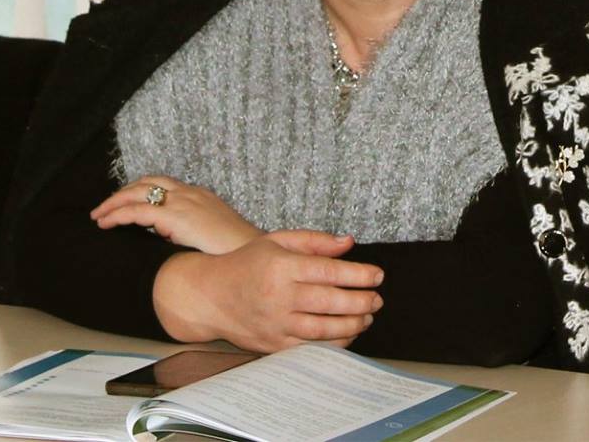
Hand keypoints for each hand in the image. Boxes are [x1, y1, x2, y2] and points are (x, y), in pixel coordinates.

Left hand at [94, 176, 260, 254]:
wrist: (251, 252)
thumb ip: (193, 232)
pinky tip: (107, 223)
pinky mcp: (174, 217)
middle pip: (146, 183)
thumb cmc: (236, 251)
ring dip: (114, 202)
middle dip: (121, 193)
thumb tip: (172, 241)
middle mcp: (188, 193)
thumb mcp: (213, 235)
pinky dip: (118, 215)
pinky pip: (137, 212)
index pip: (162, 184)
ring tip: (99, 215)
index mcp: (198, 196)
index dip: (139, 190)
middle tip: (104, 208)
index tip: (125, 202)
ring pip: (137, 193)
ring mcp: (182, 202)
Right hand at [152, 229, 383, 352]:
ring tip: (367, 316)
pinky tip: (347, 334)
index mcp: (281, 266)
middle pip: (330, 302)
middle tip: (377, 299)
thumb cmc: (247, 264)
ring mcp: (275, 323)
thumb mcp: (277, 241)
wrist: (211, 295)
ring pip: (323, 329)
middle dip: (361, 302)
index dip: (358, 274)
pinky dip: (333, 343)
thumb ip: (315, 241)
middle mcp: (278, 296)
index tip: (377, 275)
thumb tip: (348, 243)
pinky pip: (310, 348)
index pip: (328, 271)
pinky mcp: (273, 345)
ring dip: (352, 325)